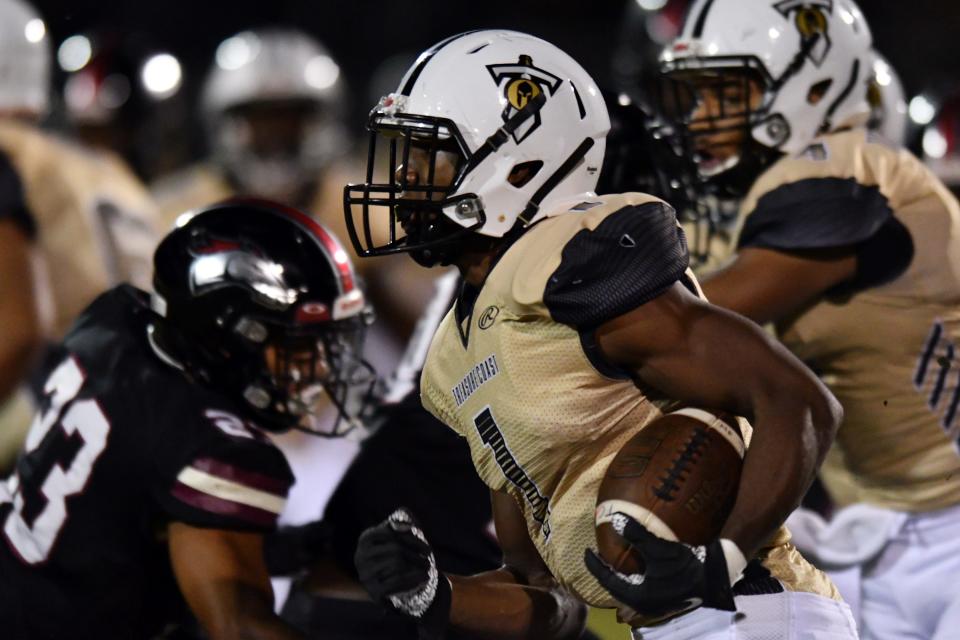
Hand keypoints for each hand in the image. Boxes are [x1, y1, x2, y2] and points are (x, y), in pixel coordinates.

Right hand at [355, 508, 450, 639]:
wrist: (391, 586)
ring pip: (398, 564)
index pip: (390, 533)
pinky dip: (413, 578)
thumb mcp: (399, 534)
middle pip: (396, 549)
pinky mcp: (373, 591)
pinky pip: (397, 581)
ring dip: (417, 565)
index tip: (424, 540)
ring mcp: (365, 575)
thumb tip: (401, 516)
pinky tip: (424, 577)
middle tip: (430, 555)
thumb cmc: (396, 554)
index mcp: (365, 539)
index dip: (410, 536)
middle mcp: (360, 557)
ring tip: (429, 566)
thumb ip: (402, 520)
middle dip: (416, 551)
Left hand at [585, 512, 741, 617]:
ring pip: (626, 588)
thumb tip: (615, 519)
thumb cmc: (685, 566)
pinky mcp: (661, 598)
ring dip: (618, 573)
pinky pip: (637, 586)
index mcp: (638, 595)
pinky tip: (633, 563)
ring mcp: (652, 602)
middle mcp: (643, 603)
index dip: (595, 565)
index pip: (607, 580)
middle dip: (605, 570)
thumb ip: (637, 534)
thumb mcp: (659, 549)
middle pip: (615, 587)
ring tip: (612, 557)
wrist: (714, 577)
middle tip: (597, 554)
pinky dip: (630, 575)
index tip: (586, 551)